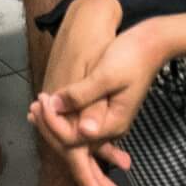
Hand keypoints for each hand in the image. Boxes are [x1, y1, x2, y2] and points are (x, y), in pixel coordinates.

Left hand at [28, 0, 141, 185]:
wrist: (153, 43)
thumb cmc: (132, 56)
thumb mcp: (105, 74)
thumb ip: (83, 94)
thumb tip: (59, 109)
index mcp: (111, 123)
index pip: (73, 138)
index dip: (53, 122)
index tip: (41, 100)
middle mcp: (110, 127)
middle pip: (73, 141)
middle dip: (50, 127)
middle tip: (32, 108)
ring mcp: (108, 119)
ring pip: (75, 133)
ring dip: (54, 123)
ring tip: (35, 109)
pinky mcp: (105, 109)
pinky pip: (80, 121)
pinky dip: (63, 116)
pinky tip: (50, 107)